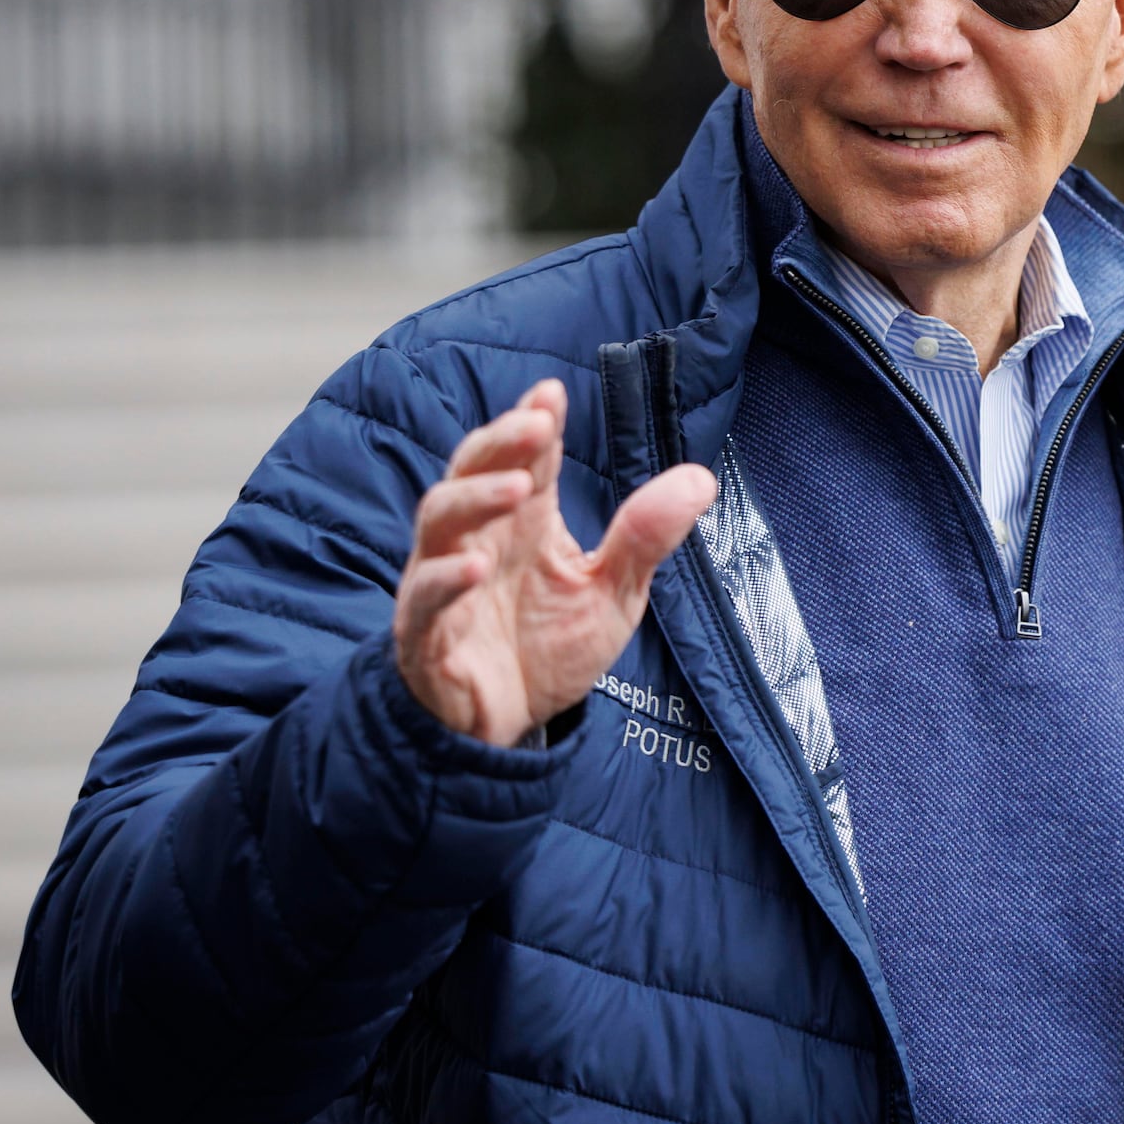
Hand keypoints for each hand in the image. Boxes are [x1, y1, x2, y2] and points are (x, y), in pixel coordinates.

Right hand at [393, 378, 717, 746]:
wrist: (505, 729)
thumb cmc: (548, 649)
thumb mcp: (613, 592)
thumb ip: (644, 537)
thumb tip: (700, 478)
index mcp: (524, 522)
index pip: (525, 457)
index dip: (534, 423)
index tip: (553, 394)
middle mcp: (478, 539)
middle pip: (472, 471)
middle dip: (500, 442)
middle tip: (536, 423)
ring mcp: (444, 583)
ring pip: (439, 521)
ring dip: (475, 498)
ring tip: (519, 486)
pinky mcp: (424, 635)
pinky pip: (423, 598)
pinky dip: (444, 578)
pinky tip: (475, 567)